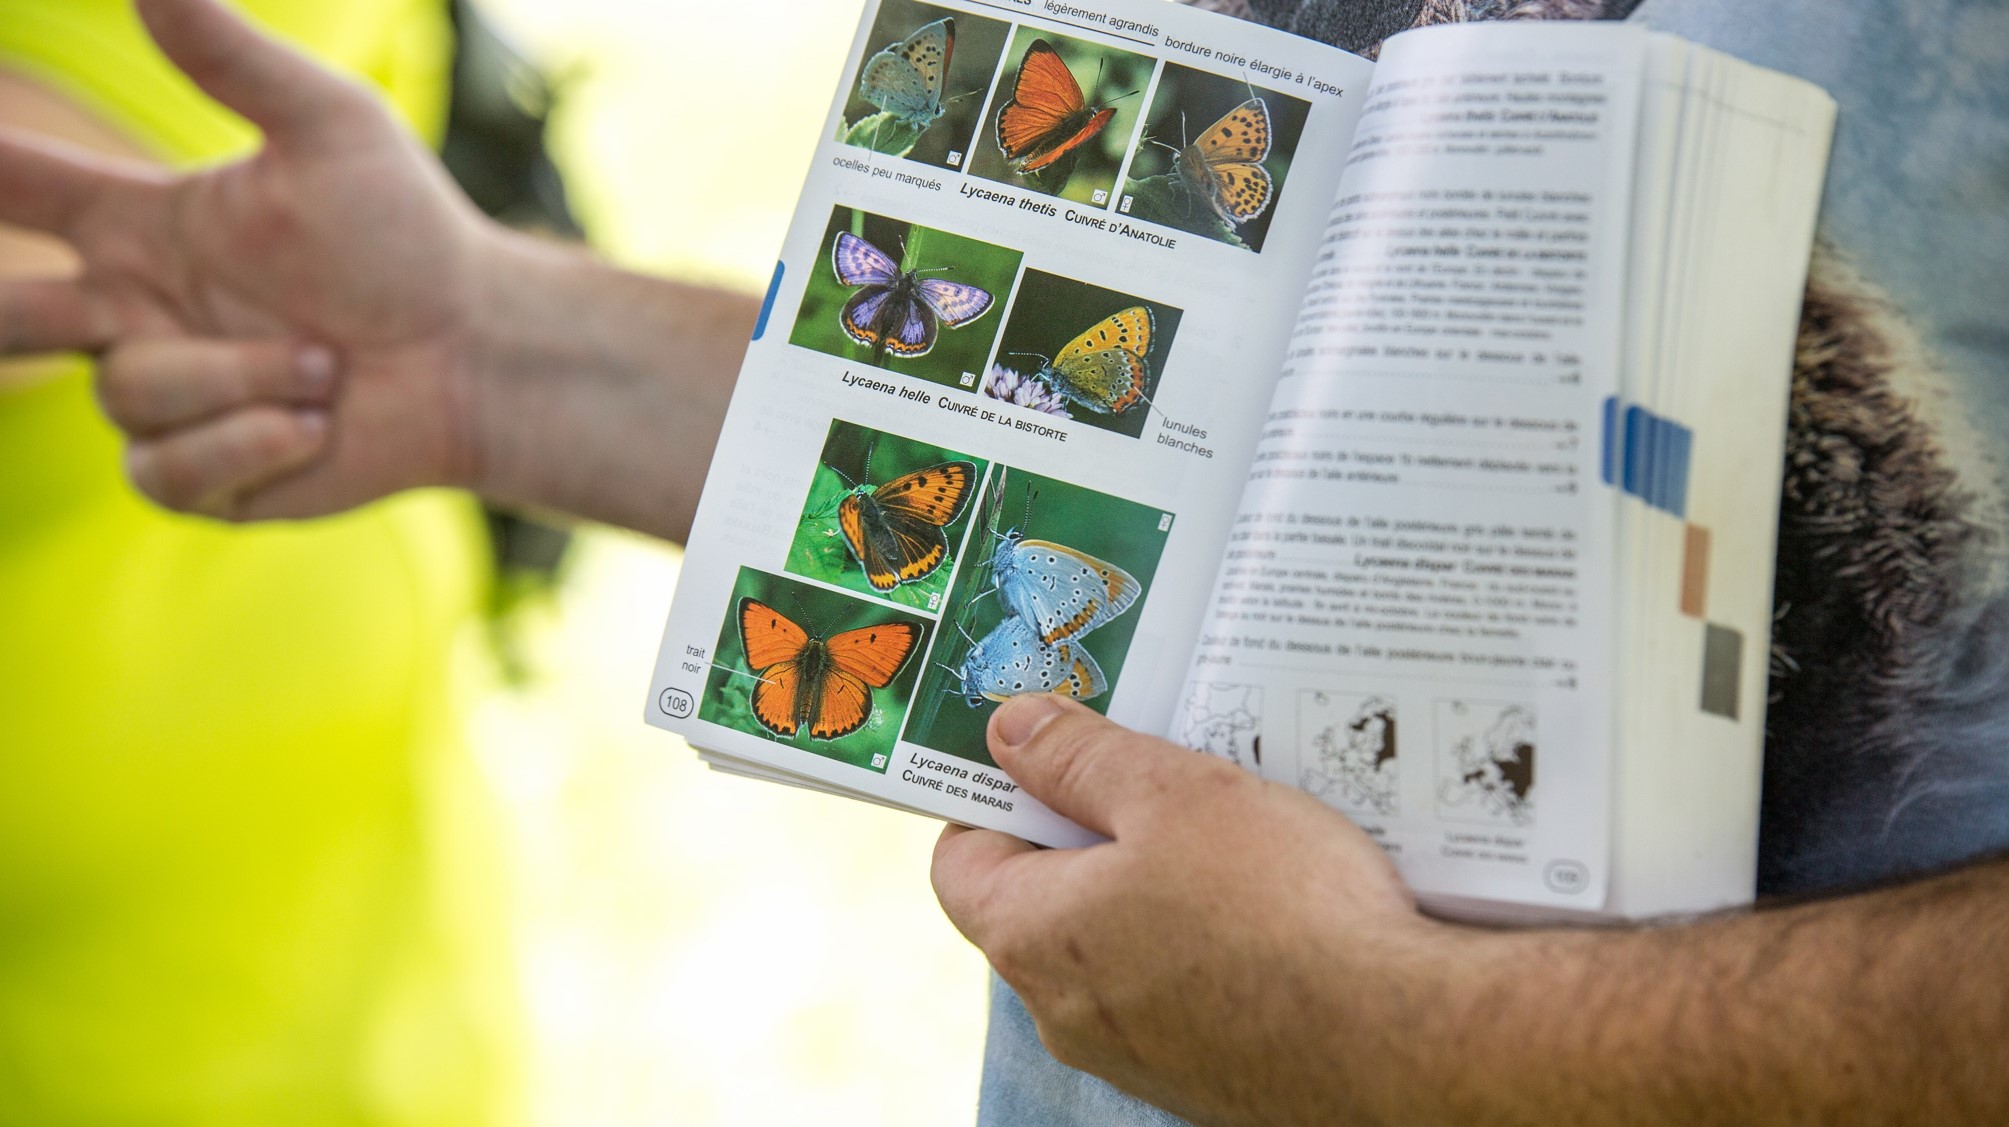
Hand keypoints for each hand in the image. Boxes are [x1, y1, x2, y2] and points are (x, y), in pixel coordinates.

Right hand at [0, 0, 490, 518]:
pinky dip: (247, 444)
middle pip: (8, 316)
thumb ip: (233, 62)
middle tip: (76, 301)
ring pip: (129, 392)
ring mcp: (166, 398)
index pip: (24, 190)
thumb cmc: (409, 236)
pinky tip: (315, 424)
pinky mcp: (201, 476)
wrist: (476, 354)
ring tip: (327, 363)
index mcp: (143, 225)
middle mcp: (136, 313)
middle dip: (7, 312)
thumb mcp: (329, 130)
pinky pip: (166, 470)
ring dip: (243, 377)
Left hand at [931, 694, 1449, 1124]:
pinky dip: (1210, 943)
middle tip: (1156, 775)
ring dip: (1159, 886)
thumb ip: (1080, 760)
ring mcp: (1139, 1057)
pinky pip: (1183, 990)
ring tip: (1231, 832)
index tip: (1046, 752)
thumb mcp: (1174, 794)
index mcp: (1033, 940)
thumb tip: (1010, 732)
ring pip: (1119, 947)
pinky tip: (1276, 905)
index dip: (995, 797)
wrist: (1405, 1041)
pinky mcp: (1207, 1078)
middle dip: (1092, 832)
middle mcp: (1067, 1015)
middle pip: (1043, 903)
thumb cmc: (1283, 912)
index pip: (961, 862)